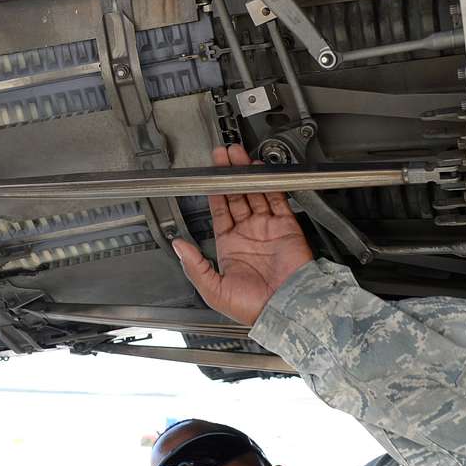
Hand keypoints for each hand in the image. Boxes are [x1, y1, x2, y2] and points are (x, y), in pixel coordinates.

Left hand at [171, 143, 314, 325]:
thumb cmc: (252, 308)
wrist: (286, 309)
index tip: (207, 177)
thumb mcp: (213, 290)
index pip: (220, 211)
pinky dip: (269, 184)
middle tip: (222, 157)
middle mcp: (248, 235)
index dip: (214, 193)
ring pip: (255, 193)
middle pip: (236, 197)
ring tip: (237, 156)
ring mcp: (268, 229)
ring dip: (246, 174)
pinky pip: (277, 199)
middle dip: (229, 176)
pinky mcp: (287, 226)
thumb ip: (194, 266)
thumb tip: (178, 246)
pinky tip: (259, 170)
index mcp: (230, 247)